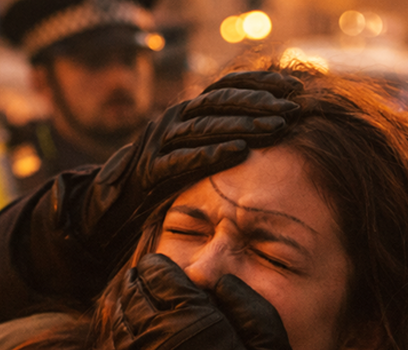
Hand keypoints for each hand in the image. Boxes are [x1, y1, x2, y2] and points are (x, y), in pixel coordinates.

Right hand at [73, 71, 301, 262]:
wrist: (113, 208)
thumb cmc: (163, 185)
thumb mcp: (196, 155)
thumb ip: (221, 139)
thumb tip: (267, 131)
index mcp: (186, 112)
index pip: (226, 85)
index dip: (260, 82)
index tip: (294, 87)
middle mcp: (173, 119)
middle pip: (219, 100)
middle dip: (258, 101)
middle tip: (291, 109)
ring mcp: (160, 142)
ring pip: (205, 124)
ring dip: (244, 124)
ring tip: (276, 127)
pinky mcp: (150, 169)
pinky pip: (184, 158)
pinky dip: (212, 153)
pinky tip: (240, 151)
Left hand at [111, 253, 295, 349]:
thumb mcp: (271, 348)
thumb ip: (248, 305)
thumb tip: (220, 281)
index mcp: (188, 314)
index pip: (158, 272)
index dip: (161, 267)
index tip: (169, 270)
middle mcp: (153, 329)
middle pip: (132, 288)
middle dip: (140, 280)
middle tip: (150, 279)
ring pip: (118, 313)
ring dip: (126, 302)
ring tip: (138, 299)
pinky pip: (113, 342)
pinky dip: (119, 330)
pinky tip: (132, 331)